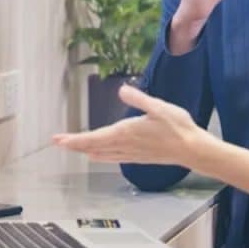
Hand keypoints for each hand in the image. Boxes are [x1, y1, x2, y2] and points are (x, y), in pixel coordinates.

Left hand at [52, 85, 212, 166]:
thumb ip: (139, 98)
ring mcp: (130, 153)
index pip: (94, 138)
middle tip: (57, 142)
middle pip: (93, 147)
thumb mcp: (158, 107)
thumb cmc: (177, 127)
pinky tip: (96, 156)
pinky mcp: (138, 157)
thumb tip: (122, 89)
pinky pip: (112, 158)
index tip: (59, 140)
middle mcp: (124, 145)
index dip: (74, 139)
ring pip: (101, 153)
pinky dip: (100, 156)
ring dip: (84, 150)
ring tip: (72, 147)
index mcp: (126, 132)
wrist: (192, 149)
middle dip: (74, 145)